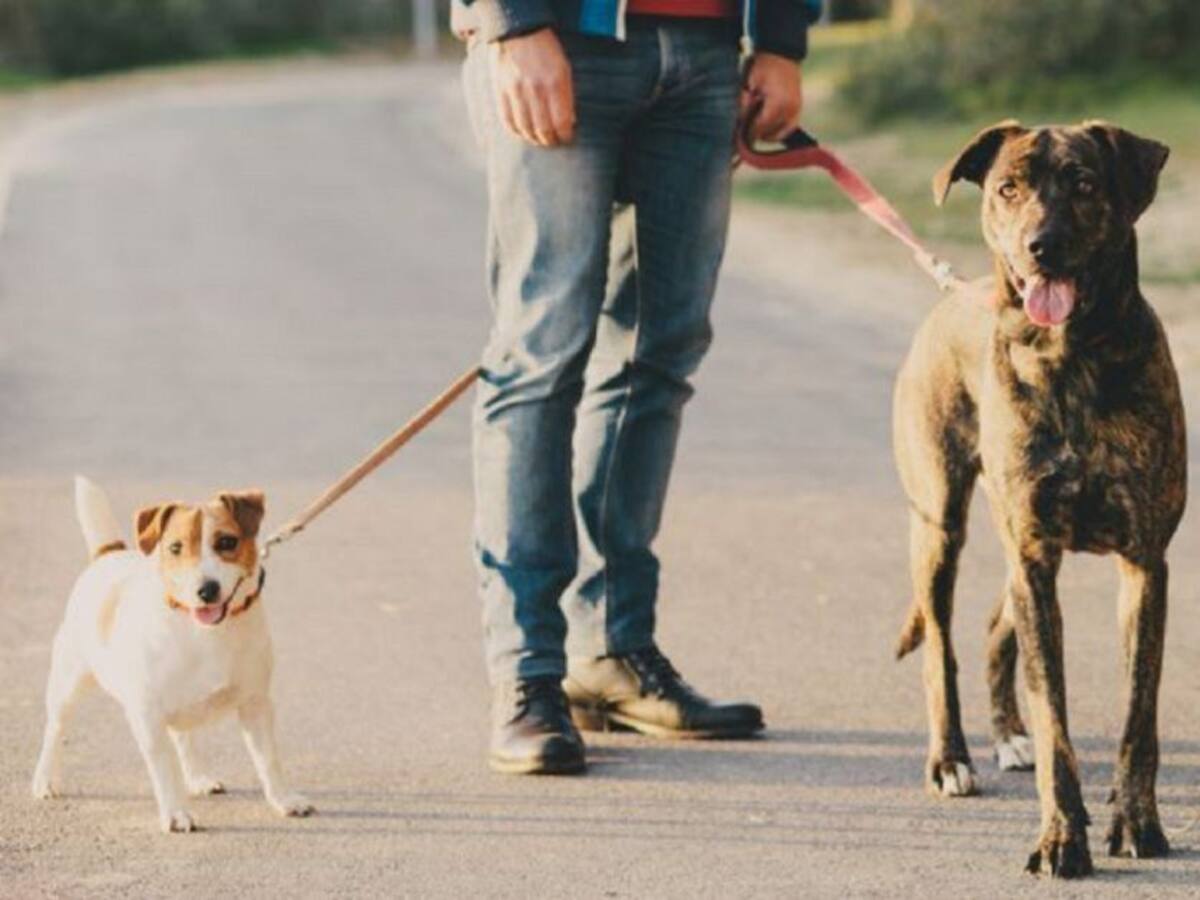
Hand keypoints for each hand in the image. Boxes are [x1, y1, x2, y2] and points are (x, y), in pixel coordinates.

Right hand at [490, 28, 575, 146]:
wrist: (518, 31)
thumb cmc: (546, 50)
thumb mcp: (564, 68)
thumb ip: (566, 95)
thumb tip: (569, 121)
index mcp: (555, 83)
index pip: (562, 121)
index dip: (565, 135)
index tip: (566, 138)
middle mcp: (536, 89)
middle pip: (544, 129)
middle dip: (550, 140)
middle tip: (553, 141)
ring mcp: (516, 91)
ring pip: (525, 128)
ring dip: (533, 138)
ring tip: (538, 139)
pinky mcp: (501, 91)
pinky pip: (508, 120)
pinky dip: (516, 131)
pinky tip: (522, 133)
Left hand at [741, 52, 802, 141]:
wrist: (781, 53)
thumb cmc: (762, 66)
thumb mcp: (748, 85)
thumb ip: (744, 106)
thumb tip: (739, 125)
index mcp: (777, 103)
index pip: (760, 127)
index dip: (749, 134)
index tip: (740, 138)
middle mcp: (790, 108)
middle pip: (770, 132)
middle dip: (757, 133)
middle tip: (746, 130)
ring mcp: (797, 109)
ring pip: (780, 133)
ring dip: (768, 133)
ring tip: (757, 125)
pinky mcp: (798, 107)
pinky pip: (789, 127)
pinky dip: (779, 130)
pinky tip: (769, 126)